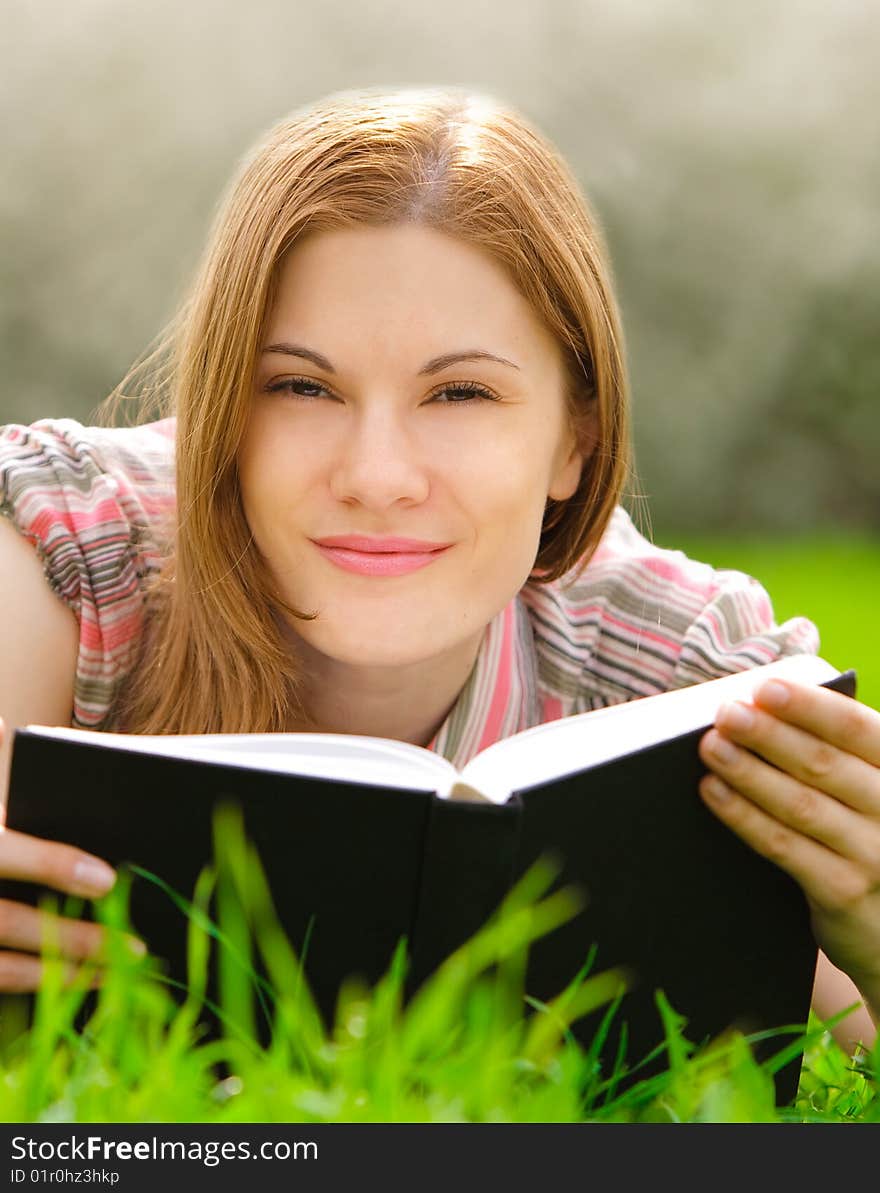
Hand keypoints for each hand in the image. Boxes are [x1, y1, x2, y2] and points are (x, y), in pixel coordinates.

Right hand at [0, 719, 142, 991]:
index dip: (52, 865)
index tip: (106, 879)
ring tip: (116, 970)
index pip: (1, 852)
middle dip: (74, 937)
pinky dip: (37, 987)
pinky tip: (77, 981)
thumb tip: (6, 730)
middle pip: (7, 922)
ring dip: (62, 973)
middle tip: (135, 944)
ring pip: (1, 967)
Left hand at [697, 677, 879, 1022]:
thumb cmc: (869, 835)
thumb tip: (763, 708)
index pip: (859, 730)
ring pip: (800, 804)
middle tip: (726, 713)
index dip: (811, 706)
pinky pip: (784, 846)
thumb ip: (836, 753)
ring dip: (749, 772)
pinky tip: (714, 792)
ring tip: (711, 746)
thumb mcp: (870, 790)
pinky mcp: (844, 892)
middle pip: (824, 764)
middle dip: (768, 734)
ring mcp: (873, 854)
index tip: (766, 688)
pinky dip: (744, 816)